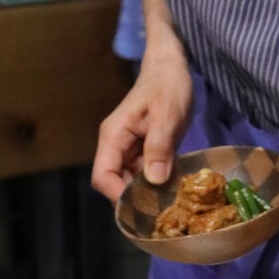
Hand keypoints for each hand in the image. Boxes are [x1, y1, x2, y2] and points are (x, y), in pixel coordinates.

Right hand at [91, 46, 192, 200]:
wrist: (171, 66)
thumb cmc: (168, 85)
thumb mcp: (167, 114)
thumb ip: (159, 146)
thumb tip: (154, 180)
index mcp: (113, 136)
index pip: (103, 176)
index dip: (118, 196)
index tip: (143, 208)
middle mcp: (116, 146)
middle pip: (115, 183)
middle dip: (135, 199)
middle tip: (162, 212)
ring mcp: (130, 148)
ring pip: (131, 180)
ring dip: (148, 193)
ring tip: (171, 205)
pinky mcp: (144, 149)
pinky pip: (144, 173)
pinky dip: (157, 183)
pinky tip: (175, 190)